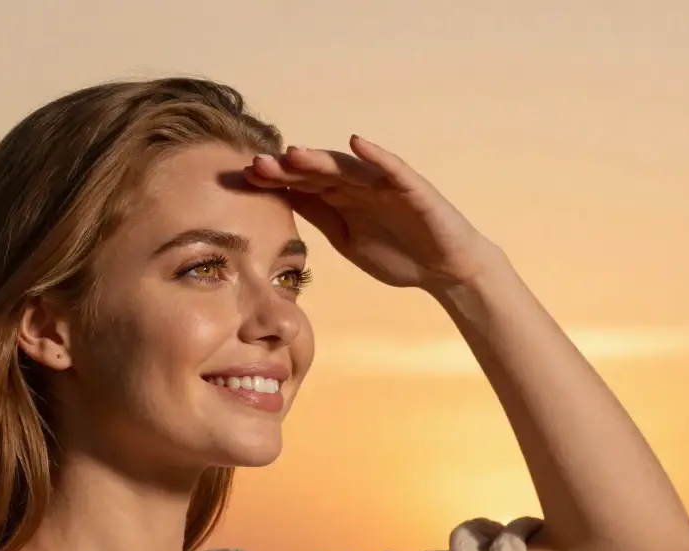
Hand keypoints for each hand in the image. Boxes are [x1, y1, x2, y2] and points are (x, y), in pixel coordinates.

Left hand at [243, 135, 504, 292]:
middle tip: (256, 164)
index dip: (274, 180)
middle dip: (287, 167)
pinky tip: (357, 143)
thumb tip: (280, 200)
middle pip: (318, 172)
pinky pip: (393, 168)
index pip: (302, 185)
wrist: (446, 270)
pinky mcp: (413, 188)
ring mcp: (385, 184)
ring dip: (321, 159)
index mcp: (341, 199)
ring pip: (348, 167)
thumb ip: (319, 217)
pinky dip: (376, 155)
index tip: (242, 179)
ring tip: (293, 153)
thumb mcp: (346, 239)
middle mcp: (359, 185)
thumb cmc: (398, 254)